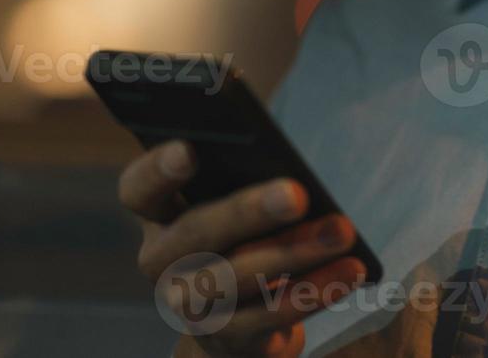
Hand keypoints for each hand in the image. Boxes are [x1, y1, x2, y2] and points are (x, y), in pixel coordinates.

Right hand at [118, 140, 367, 356]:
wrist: (248, 318)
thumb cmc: (248, 235)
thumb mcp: (240, 206)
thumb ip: (247, 183)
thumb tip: (293, 181)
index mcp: (157, 215)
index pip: (138, 189)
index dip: (159, 170)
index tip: (190, 148)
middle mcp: (161, 262)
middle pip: (195, 233)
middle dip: (249, 212)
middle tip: (298, 193)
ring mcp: (187, 308)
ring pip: (233, 278)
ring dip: (294, 253)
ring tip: (342, 232)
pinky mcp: (224, 342)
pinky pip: (267, 317)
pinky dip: (312, 292)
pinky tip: (349, 271)